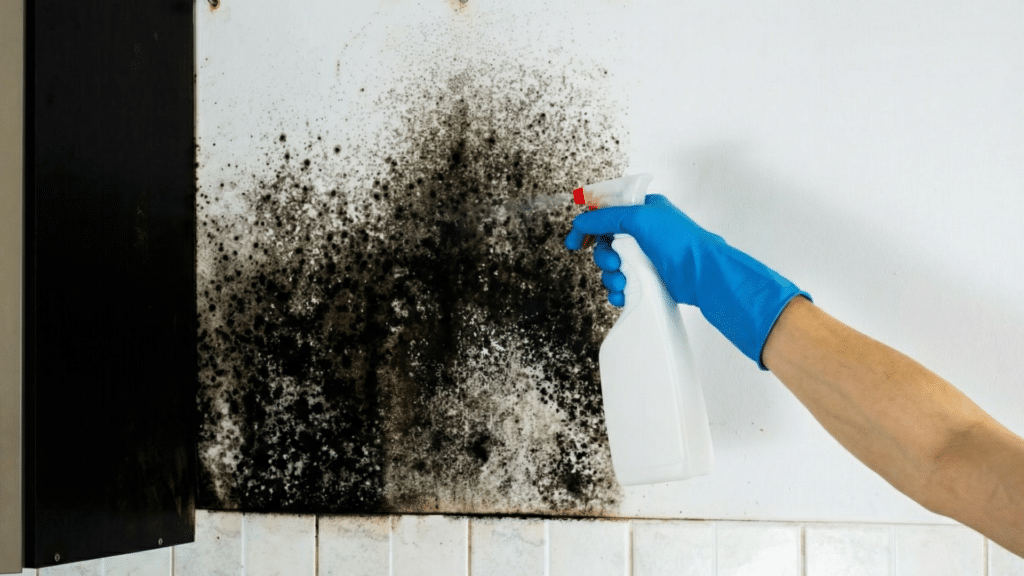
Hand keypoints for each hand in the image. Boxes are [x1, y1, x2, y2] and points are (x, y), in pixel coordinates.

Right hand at [565, 194, 809, 368]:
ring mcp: (646, 256)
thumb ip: (606, 217)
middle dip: (603, 257)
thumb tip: (581, 221)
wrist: (702, 274)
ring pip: (612, 267)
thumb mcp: (639, 218)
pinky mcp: (648, 278)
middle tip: (614, 263)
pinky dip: (619, 291)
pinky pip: (622, 284)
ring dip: (611, 276)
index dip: (587, 227)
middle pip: (605, 244)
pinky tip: (624, 295)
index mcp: (643, 211)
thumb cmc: (680, 242)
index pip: (606, 214)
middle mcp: (643, 232)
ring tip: (623, 282)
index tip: (574, 242)